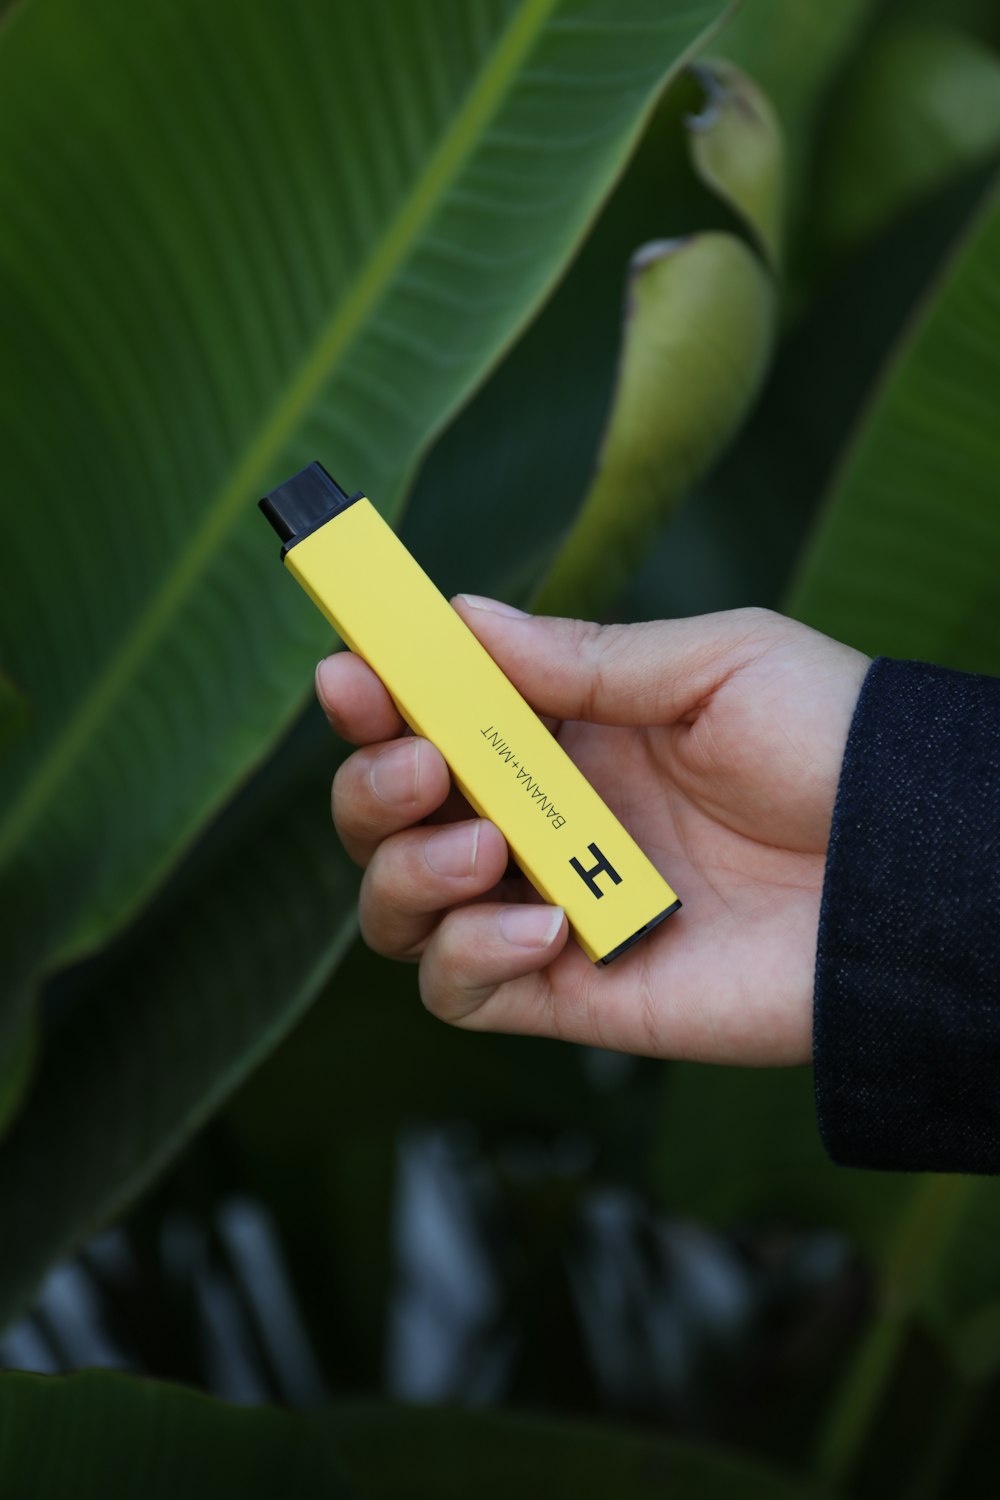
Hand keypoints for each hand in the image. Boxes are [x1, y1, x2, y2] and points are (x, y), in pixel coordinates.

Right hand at [315, 599, 868, 1065]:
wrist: (916, 874)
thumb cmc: (833, 747)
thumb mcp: (712, 666)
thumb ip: (584, 656)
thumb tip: (454, 614)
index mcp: (566, 735)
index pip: (431, 717)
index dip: (374, 697)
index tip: (347, 673)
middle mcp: (540, 823)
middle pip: (386, 817)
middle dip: (368, 787)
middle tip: (417, 762)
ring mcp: (548, 911)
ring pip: (397, 909)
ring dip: (403, 870)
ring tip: (483, 843)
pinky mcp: (573, 995)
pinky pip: (459, 994)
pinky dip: (468, 957)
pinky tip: (545, 923)